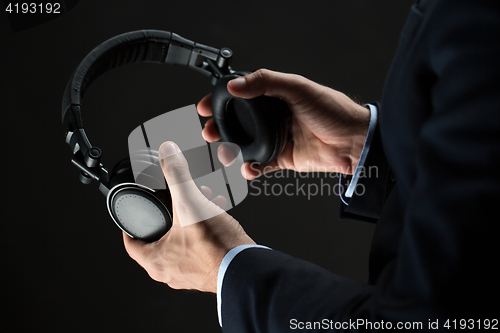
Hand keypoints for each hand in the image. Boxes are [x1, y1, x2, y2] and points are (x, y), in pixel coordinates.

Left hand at [123, 141, 254, 292]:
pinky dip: (202, 233)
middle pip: (158, 240)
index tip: (134, 216)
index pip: (130, 243)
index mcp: (155, 260)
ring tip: (199, 204)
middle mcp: (168, 272)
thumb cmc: (215, 247)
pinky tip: (215, 217)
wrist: (244, 268)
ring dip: (187, 223)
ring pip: (179, 244)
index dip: (130, 226)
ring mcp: (187, 274)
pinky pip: (197, 250)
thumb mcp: (191, 204)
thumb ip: (177, 176)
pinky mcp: (205, 272)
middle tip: (174, 204)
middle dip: (168, 217)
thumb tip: (167, 153)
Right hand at [198, 69, 370, 178]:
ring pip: (247, 144)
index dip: (222, 99)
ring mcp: (279, 138)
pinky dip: (252, 168)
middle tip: (209, 132)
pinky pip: (262, 164)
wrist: (355, 142)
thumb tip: (236, 85)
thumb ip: (266, 82)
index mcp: (277, 95)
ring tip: (226, 154)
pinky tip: (248, 168)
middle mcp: (276, 116)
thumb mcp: (299, 88)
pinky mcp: (285, 158)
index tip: (205, 105)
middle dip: (221, 128)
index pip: (243, 95)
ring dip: (233, 150)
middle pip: (240, 122)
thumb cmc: (334, 110)